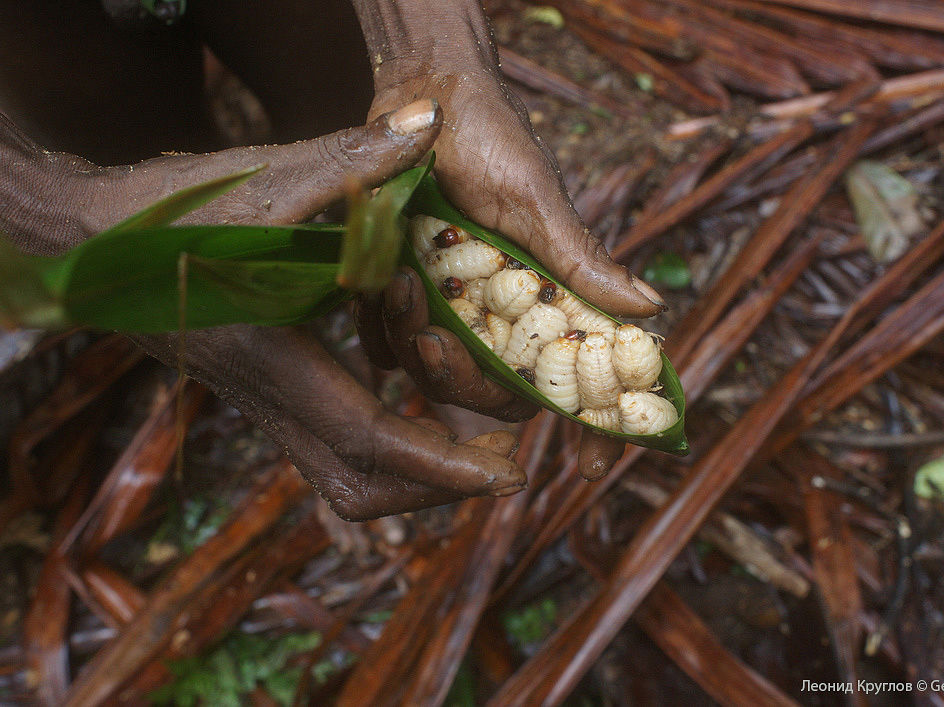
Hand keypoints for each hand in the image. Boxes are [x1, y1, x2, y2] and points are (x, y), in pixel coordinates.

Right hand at [2, 100, 528, 519]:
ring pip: (345, 475)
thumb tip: (430, 123)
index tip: (510, 471)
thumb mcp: (263, 179)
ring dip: (415, 475)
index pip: (368, 438)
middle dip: (437, 485)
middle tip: (503, 460)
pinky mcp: (268, 393)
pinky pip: (334, 446)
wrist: (99, 243)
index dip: (443, 464)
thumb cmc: (175, 212)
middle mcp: (269, 398)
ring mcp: (265, 404)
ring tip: (477, 443)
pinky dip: (390, 447)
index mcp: (273, 358)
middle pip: (360, 482)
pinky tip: (425, 405)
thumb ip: (349, 159)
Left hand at [352, 0, 663, 477]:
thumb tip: (651, 308)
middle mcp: (490, 312)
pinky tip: (378, 291)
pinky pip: (381, 336)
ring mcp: (441, 302)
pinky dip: (376, 327)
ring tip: (401, 285)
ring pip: (425, 365)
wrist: (424, 92)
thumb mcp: (537, 203)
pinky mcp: (394, 286)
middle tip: (432, 341)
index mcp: (536, 302)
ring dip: (408, 338)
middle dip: (456, 375)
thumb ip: (581, 262)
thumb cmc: (492, 139)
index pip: (550, 377)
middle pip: (479, 386)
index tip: (580, 448)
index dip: (565, 411)